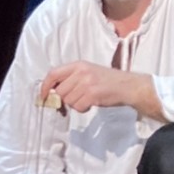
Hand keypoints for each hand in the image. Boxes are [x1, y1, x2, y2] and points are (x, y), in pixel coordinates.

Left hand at [39, 62, 162, 118]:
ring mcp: (87, 82)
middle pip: (60, 91)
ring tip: (88, 98)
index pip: (53, 74)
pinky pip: (78, 107)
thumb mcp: (87, 73)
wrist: (129, 86)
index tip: (44, 96)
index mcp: (78, 64)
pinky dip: (83, 109)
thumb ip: (71, 79)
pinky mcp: (93, 94)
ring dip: (76, 104)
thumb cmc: (107, 81)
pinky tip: (93, 102)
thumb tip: (52, 93)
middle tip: (77, 99)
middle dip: (65, 100)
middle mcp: (81, 71)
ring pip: (68, 101)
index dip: (45, 86)